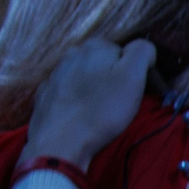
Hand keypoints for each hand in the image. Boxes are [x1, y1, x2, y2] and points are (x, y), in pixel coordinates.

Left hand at [24, 39, 156, 168]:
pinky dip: (74, 99)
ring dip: (92, 87)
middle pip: (101, 62)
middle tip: (117, 102)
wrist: (61, 142)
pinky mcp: (44, 94)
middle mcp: (71, 54)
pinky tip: (78, 114)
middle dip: (110, 77)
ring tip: (97, 110)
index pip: (123, 51)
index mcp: (95, 46)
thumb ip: (142, 52)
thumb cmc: (102, 109)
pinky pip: (65, 91)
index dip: (132, 71)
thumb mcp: (133, 77)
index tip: (133, 91)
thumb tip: (143, 47)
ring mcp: (54, 74)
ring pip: (82, 75)